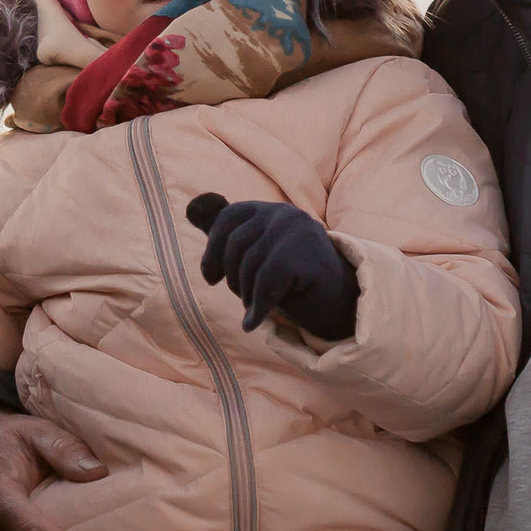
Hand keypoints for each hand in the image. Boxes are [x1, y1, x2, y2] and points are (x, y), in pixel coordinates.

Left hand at [190, 194, 358, 340]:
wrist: (339, 300)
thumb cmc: (290, 279)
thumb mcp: (256, 254)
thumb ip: (226, 236)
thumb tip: (191, 209)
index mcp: (269, 209)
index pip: (228, 218)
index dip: (213, 250)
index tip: (212, 278)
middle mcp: (283, 213)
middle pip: (237, 245)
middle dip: (233, 278)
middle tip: (243, 298)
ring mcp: (298, 231)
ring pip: (250, 265)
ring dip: (246, 295)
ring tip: (255, 307)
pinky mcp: (308, 255)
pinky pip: (267, 283)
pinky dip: (257, 307)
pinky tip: (254, 322)